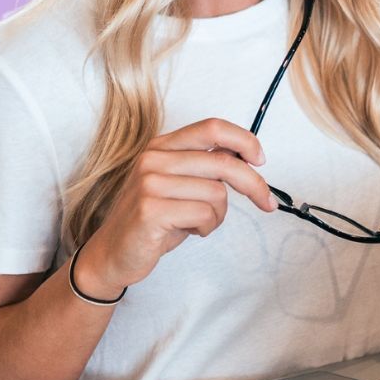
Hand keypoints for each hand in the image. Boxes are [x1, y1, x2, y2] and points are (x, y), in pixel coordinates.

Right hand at [74, 118, 273, 298]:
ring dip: (218, 215)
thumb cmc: (153, 220)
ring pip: (217, 193)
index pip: (212, 127)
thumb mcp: (179, 185)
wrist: (113, 252)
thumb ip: (205, 167)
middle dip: (253, 185)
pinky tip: (189, 231)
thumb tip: (246, 155)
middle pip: (223, 162)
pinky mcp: (151, 210)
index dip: (244, 139)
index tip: (260, 159)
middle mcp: (153, 158)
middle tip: (266, 202)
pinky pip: (205, 214)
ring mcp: (150, 183)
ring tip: (199, 223)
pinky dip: (207, 227)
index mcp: (161, 146)